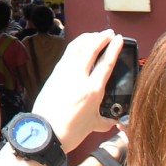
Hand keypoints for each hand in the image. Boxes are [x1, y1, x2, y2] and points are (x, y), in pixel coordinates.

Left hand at [34, 30, 121, 150]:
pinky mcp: (55, 74)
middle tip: (109, 33)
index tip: (118, 39)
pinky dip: (76, 45)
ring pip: (77, 48)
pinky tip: (80, 43)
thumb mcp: (94, 125)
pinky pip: (67, 54)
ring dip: (88, 38)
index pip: (106, 63)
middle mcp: (79, 78)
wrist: (46, 132)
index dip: (113, 48)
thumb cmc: (70, 131)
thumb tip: (114, 120)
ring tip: (96, 35)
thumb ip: (106, 120)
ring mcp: (65, 73)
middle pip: (91, 49)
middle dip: (101, 38)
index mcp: (93, 90)